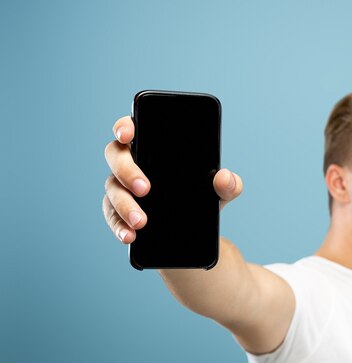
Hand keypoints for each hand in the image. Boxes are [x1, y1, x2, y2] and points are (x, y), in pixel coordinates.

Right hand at [102, 116, 242, 243]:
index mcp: (154, 147)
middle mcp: (132, 163)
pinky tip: (130, 236)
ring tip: (141, 221)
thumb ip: (229, 184)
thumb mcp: (220, 191)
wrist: (196, 231)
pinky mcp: (118, 212)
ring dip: (124, 205)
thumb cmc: (203, 196)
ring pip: (112, 188)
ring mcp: (122, 187)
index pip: (132, 128)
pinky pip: (111, 217)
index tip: (128, 135)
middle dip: (127, 171)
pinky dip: (119, 226)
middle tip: (145, 189)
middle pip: (116, 155)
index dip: (125, 127)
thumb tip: (224, 177)